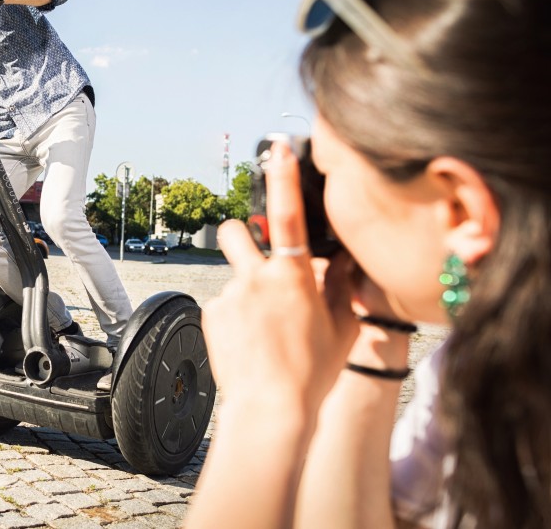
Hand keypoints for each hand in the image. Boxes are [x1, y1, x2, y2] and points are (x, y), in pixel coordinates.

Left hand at [204, 141, 357, 417]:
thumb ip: (344, 285)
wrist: (272, 409)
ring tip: (260, 328)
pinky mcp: (211, 314)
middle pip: (235, 232)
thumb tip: (347, 259)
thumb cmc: (314, 372)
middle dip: (242, 237)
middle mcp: (256, 278)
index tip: (277, 148)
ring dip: (243, 290)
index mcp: (293, 276)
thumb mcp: (343, 326)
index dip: (282, 177)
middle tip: (254, 262)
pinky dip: (233, 318)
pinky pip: (221, 305)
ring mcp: (230, 295)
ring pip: (232, 276)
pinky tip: (247, 343)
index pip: (288, 214)